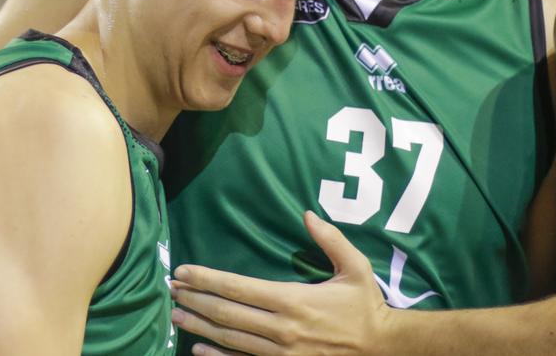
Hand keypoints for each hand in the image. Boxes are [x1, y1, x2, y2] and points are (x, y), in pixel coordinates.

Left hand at [170, 211, 389, 355]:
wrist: (384, 349)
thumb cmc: (366, 307)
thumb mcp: (356, 268)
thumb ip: (331, 240)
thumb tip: (308, 213)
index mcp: (293, 301)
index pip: (239, 289)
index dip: (207, 280)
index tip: (183, 272)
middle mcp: (282, 329)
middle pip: (227, 314)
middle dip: (195, 300)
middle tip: (170, 289)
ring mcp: (280, 354)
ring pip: (230, 339)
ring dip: (199, 326)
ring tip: (176, 314)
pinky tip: (197, 348)